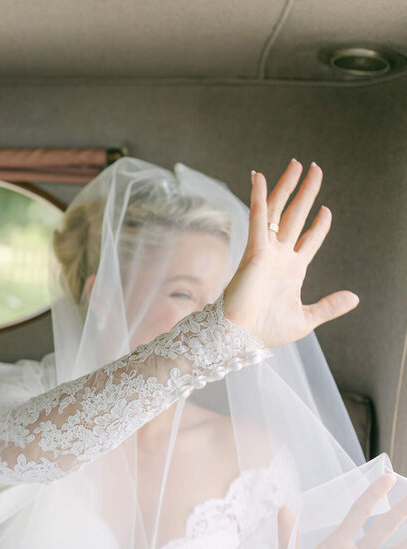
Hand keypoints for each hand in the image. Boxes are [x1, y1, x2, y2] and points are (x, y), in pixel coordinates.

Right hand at [221, 160, 357, 347]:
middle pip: (295, 216)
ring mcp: (266, 251)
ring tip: (297, 164)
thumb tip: (355, 297)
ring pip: (279, 211)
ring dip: (287, 187)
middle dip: (306, 192)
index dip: (319, 224)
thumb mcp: (307, 319)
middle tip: (313, 169)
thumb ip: (329, 306)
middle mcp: (279, 256)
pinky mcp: (254, 251)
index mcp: (292, 271)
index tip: (326, 209)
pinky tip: (260, 178)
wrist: (240, 337)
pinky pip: (259, 219)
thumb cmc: (266, 331)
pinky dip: (259, 198)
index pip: (308, 239)